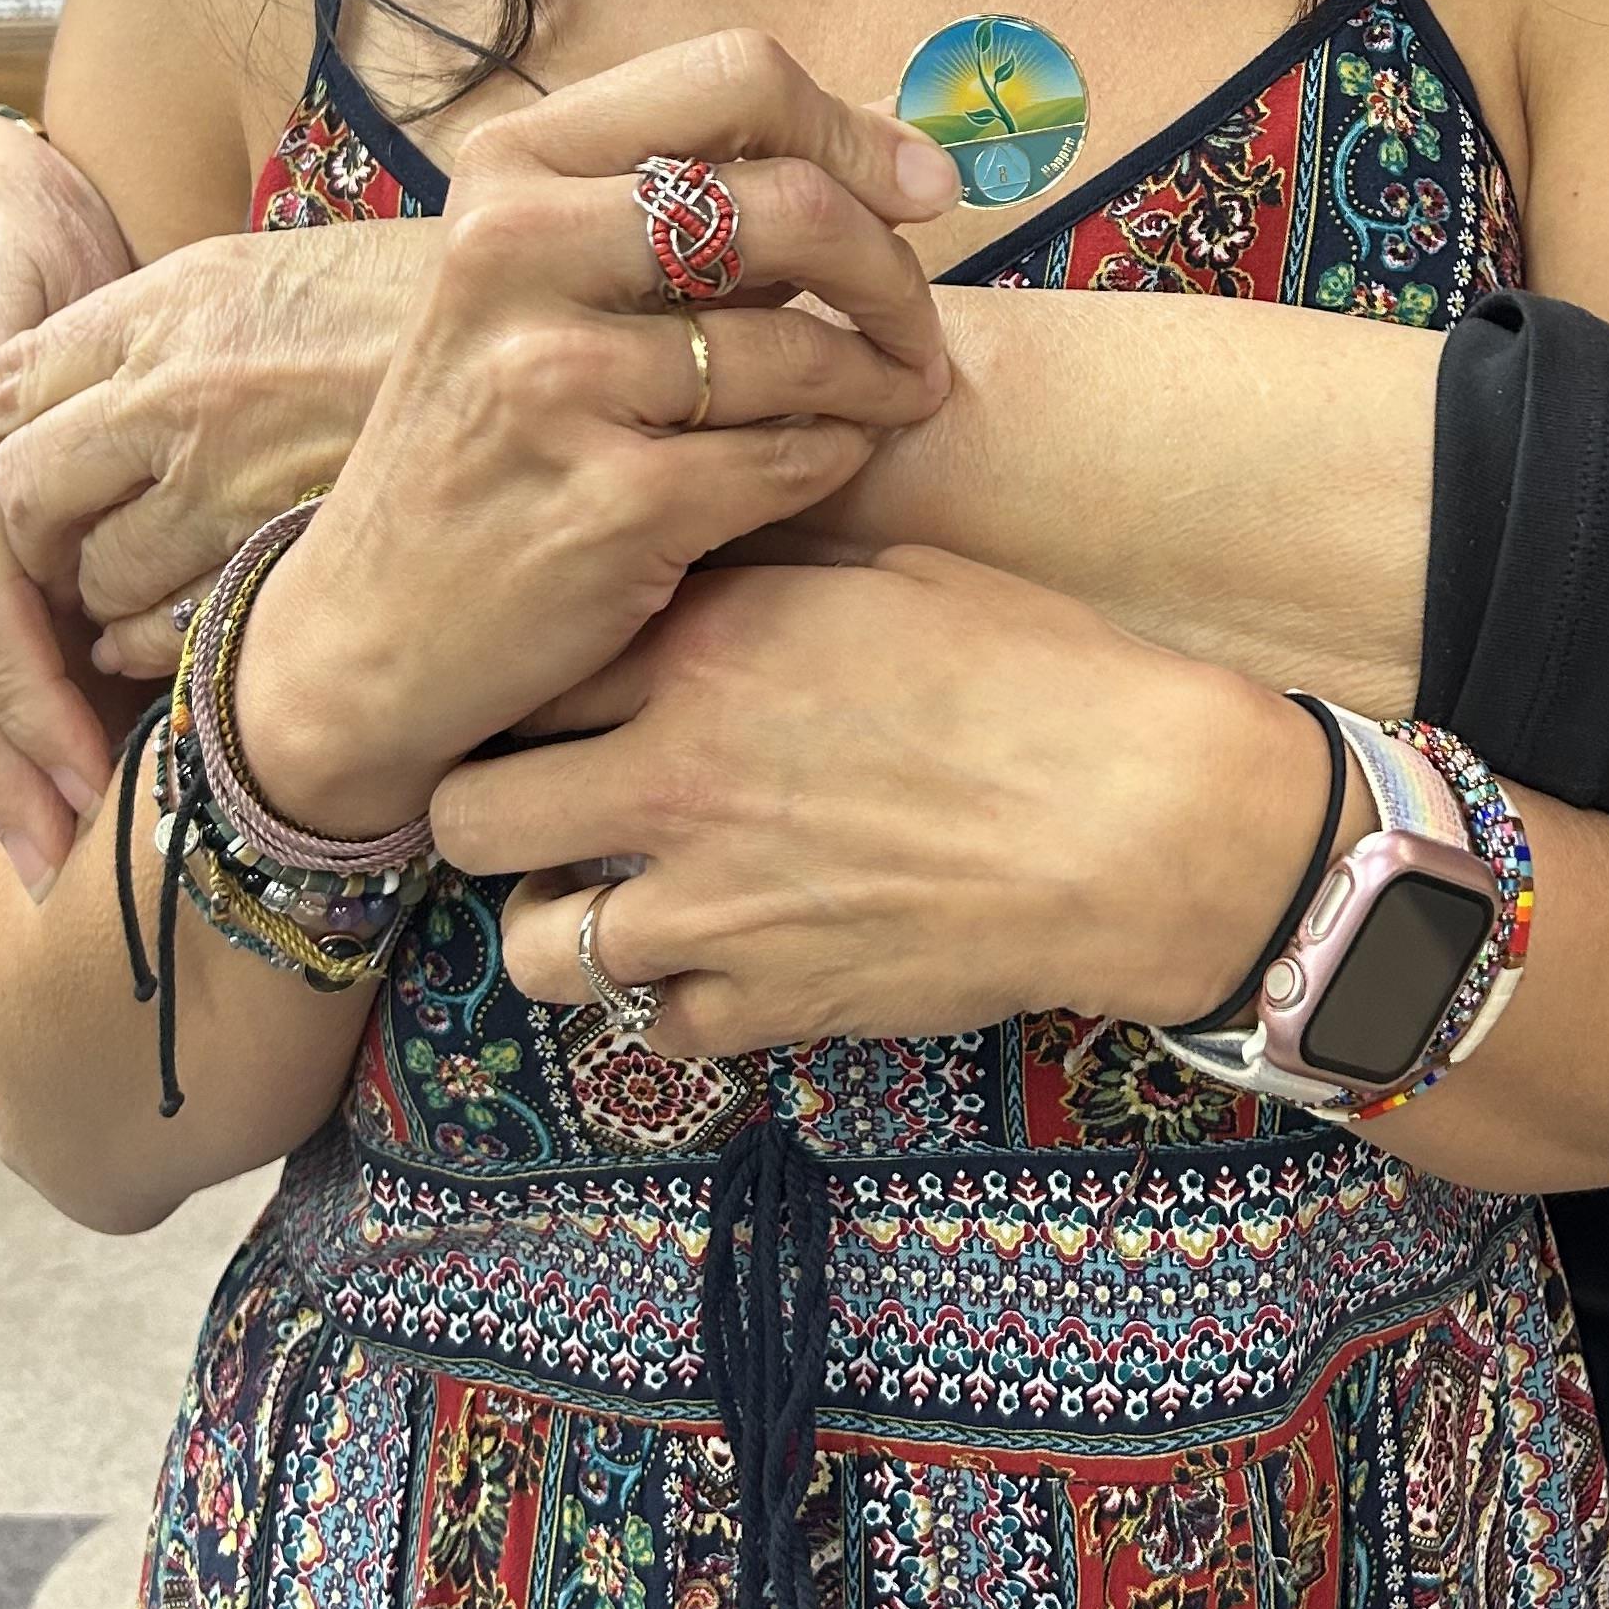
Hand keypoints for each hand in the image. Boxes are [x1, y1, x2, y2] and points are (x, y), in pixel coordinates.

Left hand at [0, 222, 437, 679]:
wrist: (564, 324)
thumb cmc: (421, 307)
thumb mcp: (270, 277)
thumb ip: (160, 332)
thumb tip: (70, 402)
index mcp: (165, 302)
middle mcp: (176, 382)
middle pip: (24, 493)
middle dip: (23, 547)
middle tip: (52, 567)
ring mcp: (230, 470)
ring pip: (93, 577)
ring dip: (95, 609)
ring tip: (142, 604)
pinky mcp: (288, 547)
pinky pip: (175, 629)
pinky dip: (163, 646)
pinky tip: (197, 632)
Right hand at [231, 32, 961, 839]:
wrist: (367, 630)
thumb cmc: (491, 436)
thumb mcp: (537, 280)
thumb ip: (688, 202)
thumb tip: (901, 152)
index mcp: (510, 169)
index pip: (736, 78)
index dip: (856, 133)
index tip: (922, 192)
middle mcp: (515, 254)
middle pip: (792, 204)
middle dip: (892, 271)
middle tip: (916, 327)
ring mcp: (554, 382)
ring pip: (804, 347)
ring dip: (882, 380)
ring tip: (893, 398)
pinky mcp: (606, 506)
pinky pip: (792, 459)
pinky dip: (836, 460)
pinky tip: (826, 464)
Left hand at [433, 545, 1339, 1053]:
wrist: (1138, 818)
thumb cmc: (1042, 674)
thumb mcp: (893, 579)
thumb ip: (769, 589)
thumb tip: (709, 578)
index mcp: (704, 649)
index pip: (525, 669)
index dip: (533, 683)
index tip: (560, 696)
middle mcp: (674, 777)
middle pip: (469, 816)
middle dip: (492, 811)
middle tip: (547, 806)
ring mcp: (712, 906)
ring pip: (534, 949)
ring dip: (566, 925)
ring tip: (622, 899)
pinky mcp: (771, 1003)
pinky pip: (659, 1030)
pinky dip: (681, 1005)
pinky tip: (733, 964)